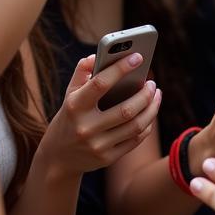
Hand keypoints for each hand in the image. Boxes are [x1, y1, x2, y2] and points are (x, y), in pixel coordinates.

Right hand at [39, 54, 161, 174]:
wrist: (57, 158)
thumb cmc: (69, 117)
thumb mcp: (69, 93)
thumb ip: (82, 71)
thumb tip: (98, 55)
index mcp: (75, 106)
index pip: (101, 83)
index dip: (121, 68)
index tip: (138, 56)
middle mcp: (86, 127)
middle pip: (125, 109)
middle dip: (145, 94)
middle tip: (152, 83)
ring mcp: (97, 145)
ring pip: (135, 126)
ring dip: (151, 108)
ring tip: (156, 94)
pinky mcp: (106, 158)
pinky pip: (134, 140)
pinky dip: (146, 124)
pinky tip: (150, 112)